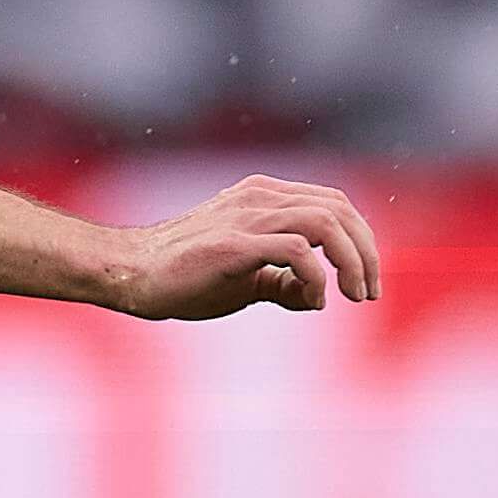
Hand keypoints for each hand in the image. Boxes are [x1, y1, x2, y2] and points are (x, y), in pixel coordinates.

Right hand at [103, 175, 379, 321]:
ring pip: (325, 222)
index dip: (362, 241)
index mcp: (265, 197)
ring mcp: (247, 217)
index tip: (366, 282)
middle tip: (368, 294)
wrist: (129, 273)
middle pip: (340, 209)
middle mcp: (261, 198)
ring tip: (352, 296)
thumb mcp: (245, 280)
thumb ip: (283, 283)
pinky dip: (315, 275)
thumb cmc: (182, 277)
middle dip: (366, 253)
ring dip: (351, 261)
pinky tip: (313, 299)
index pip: (335, 204)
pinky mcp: (233, 244)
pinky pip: (296, 249)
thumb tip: (318, 298)